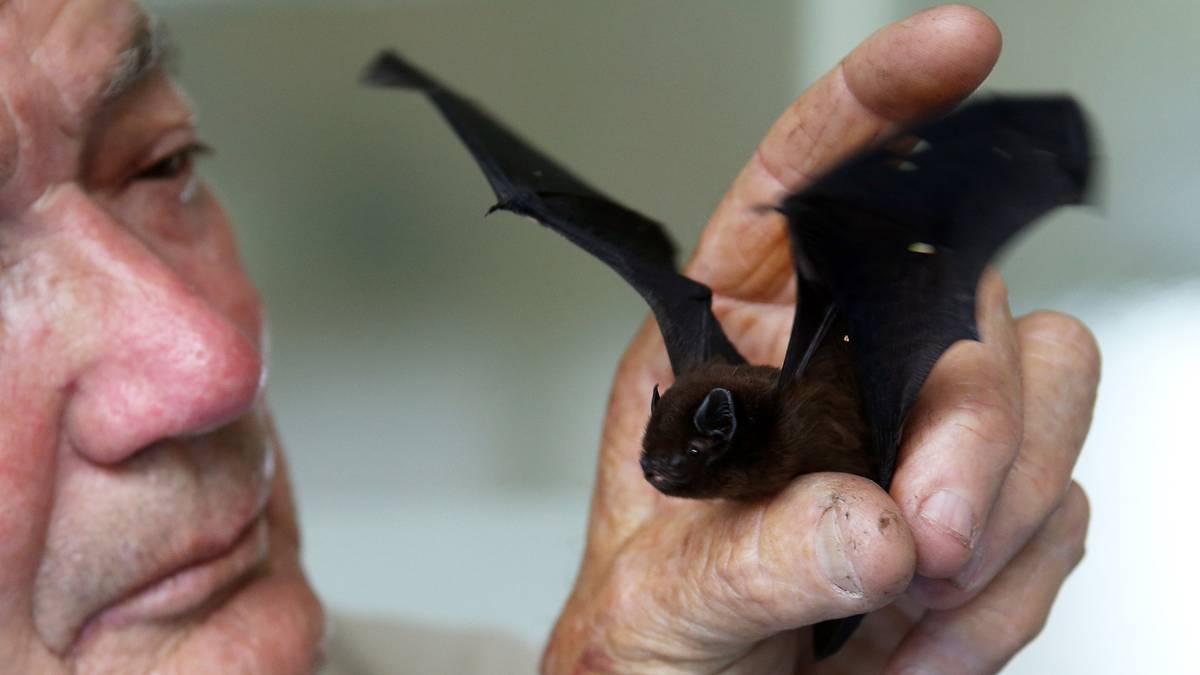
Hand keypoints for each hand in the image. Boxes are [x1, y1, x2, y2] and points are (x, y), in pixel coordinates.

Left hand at [541, 5, 1098, 673]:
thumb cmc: (642, 641)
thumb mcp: (665, 602)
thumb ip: (759, 558)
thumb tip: (872, 528)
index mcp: (733, 343)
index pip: (801, 191)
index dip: (875, 107)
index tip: (957, 44)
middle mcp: (837, 365)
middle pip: (970, 310)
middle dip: (975, 435)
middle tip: (925, 544)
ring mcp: (920, 434)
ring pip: (1050, 400)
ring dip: (999, 524)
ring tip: (902, 616)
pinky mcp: (982, 507)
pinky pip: (1061, 515)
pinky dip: (1009, 596)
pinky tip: (921, 644)